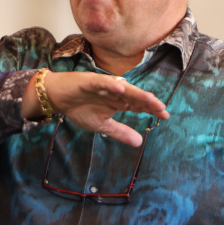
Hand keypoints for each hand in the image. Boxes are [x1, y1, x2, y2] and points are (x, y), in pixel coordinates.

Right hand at [23, 71, 168, 146]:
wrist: (58, 98)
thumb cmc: (80, 109)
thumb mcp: (102, 125)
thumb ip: (120, 132)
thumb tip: (140, 142)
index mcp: (118, 102)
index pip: (138, 105)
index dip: (151, 109)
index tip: (165, 116)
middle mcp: (114, 93)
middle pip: (135, 96)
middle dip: (148, 102)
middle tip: (162, 109)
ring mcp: (104, 86)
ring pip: (123, 89)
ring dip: (136, 93)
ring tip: (149, 98)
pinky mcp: (90, 82)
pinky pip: (103, 83)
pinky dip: (111, 85)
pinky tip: (121, 89)